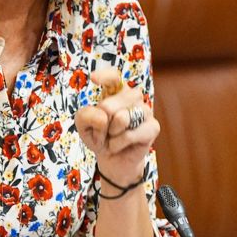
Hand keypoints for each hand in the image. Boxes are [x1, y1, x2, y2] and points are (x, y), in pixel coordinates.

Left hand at [74, 65, 158, 191]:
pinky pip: (128, 135)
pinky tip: (119, 145)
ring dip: (110, 135)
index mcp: (115, 91)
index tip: (93, 79)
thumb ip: (86, 116)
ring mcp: (145, 110)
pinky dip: (117, 144)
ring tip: (113, 138)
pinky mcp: (153, 126)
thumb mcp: (83, 126)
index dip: (105, 76)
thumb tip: (104, 117)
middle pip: (108, 105)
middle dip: (101, 124)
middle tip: (104, 132)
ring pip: (121, 118)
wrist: (112, 159)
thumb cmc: (99, 137)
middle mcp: (132, 96)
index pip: (113, 77)